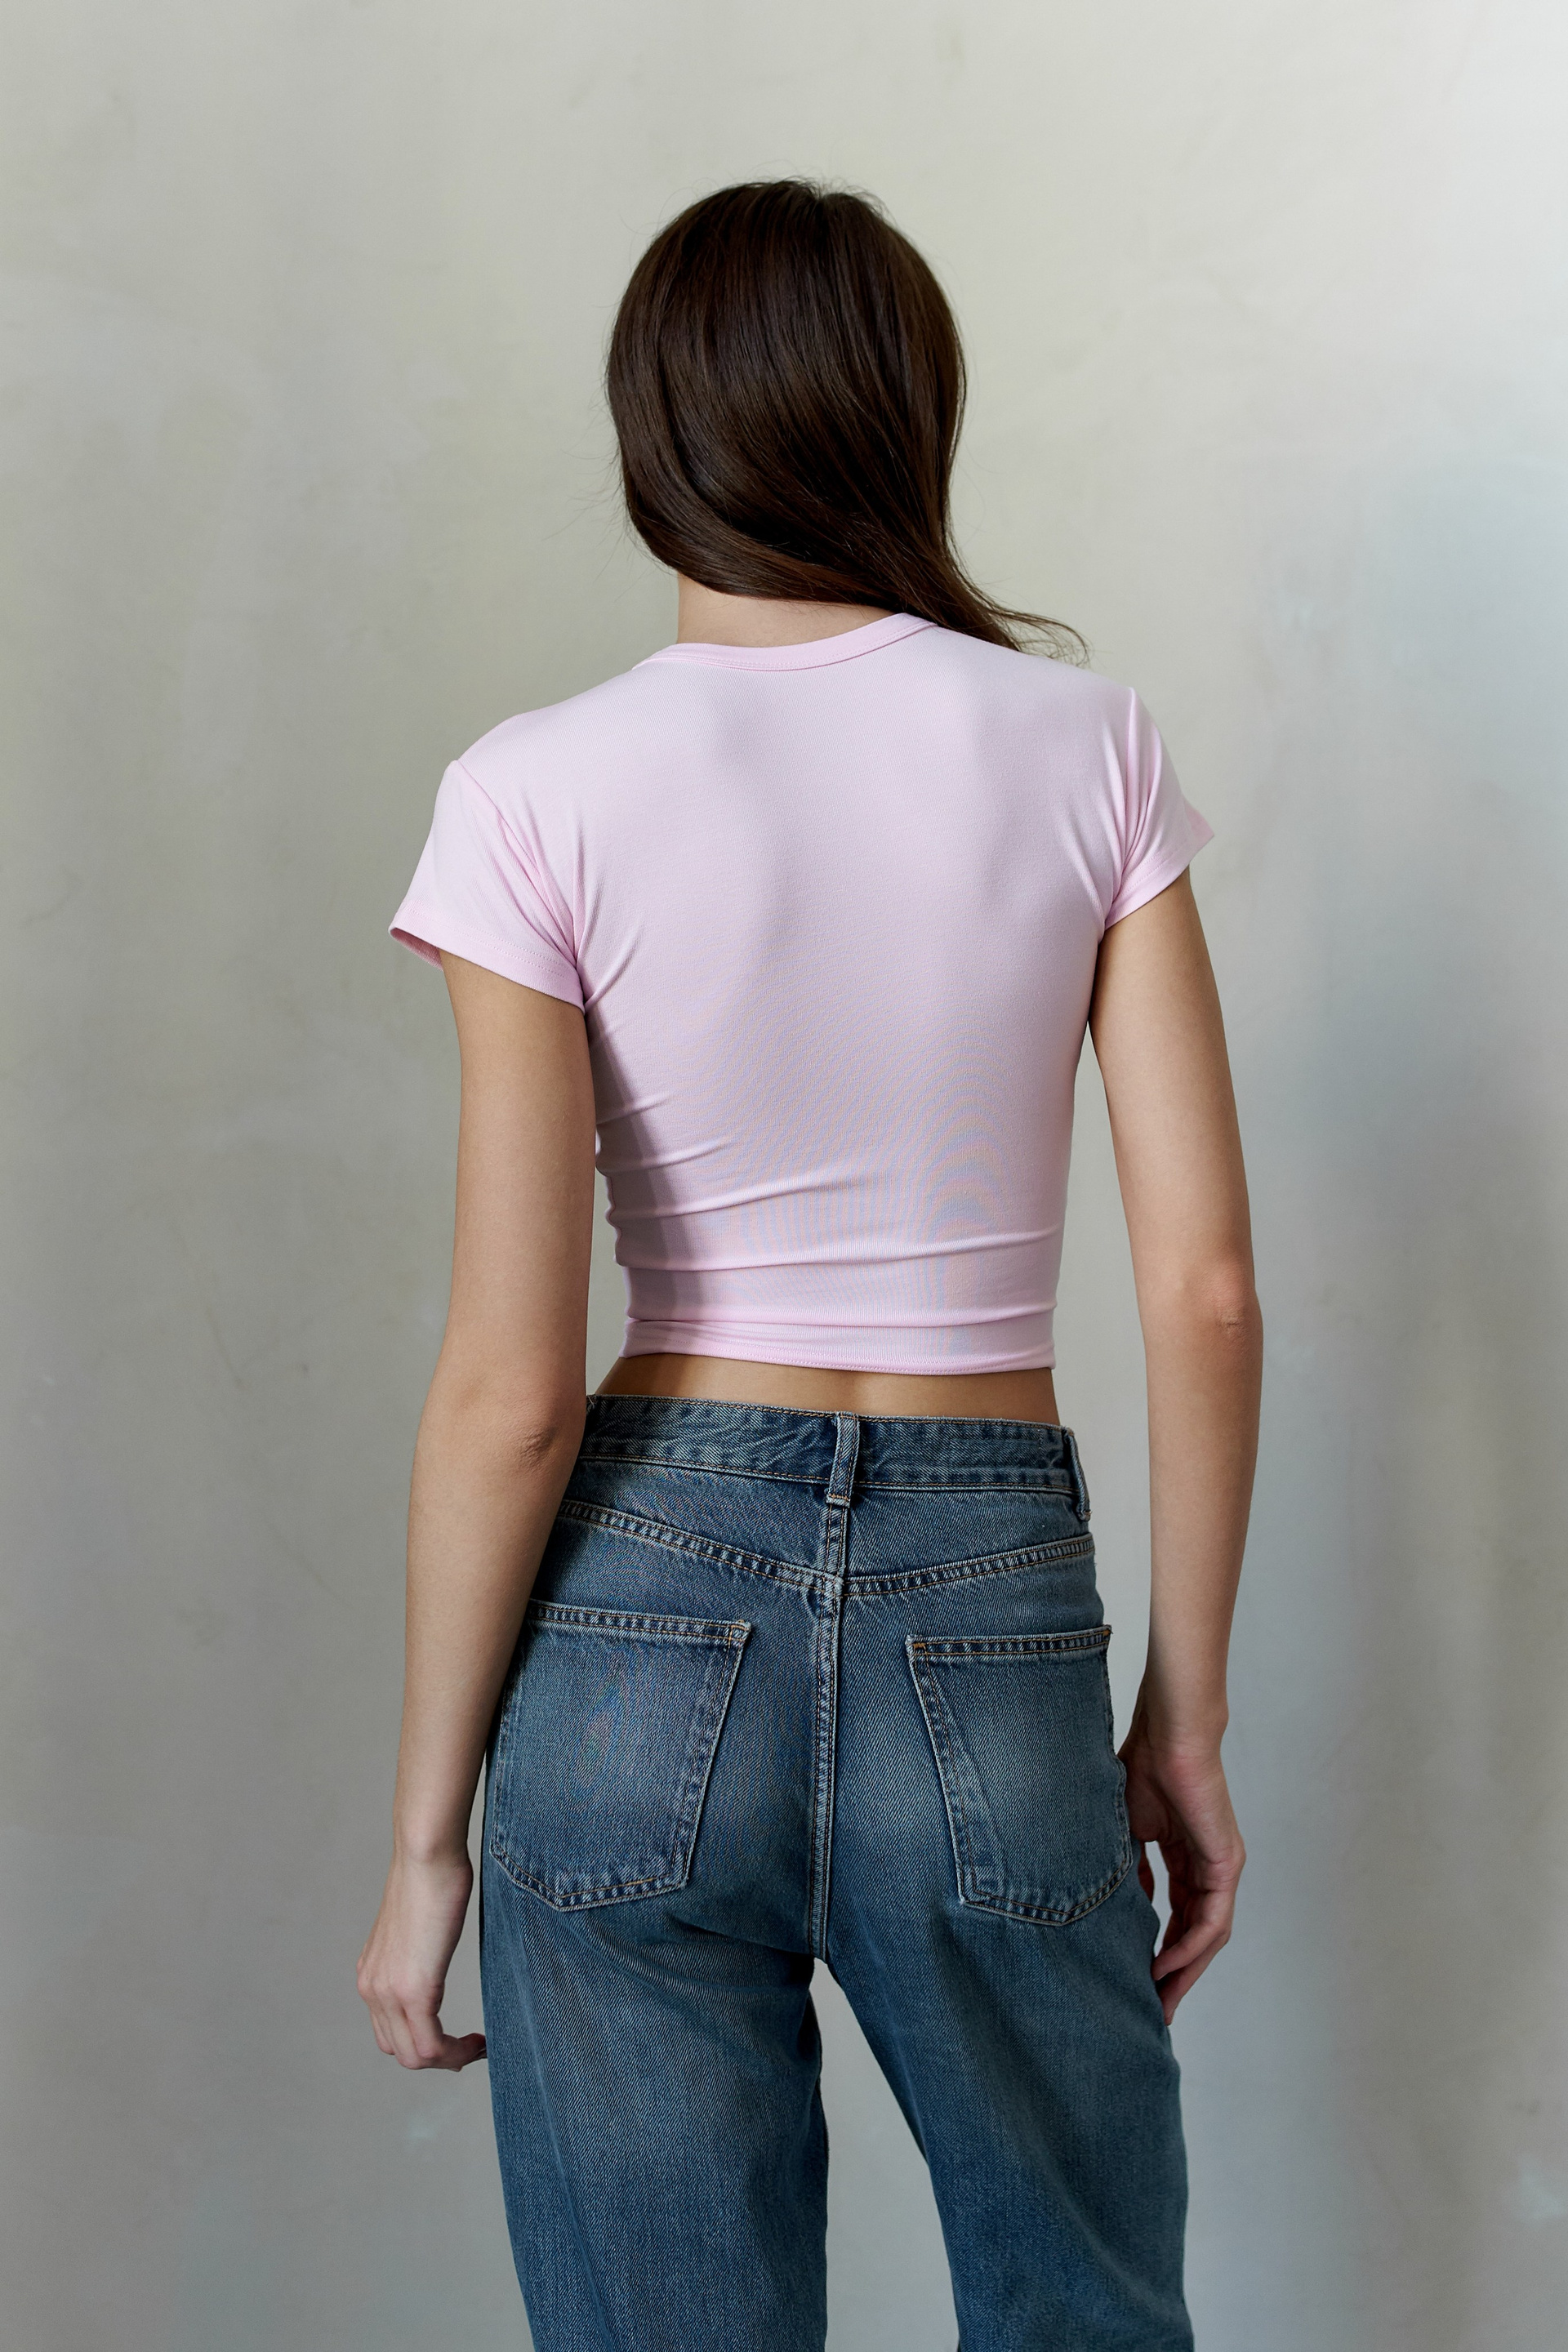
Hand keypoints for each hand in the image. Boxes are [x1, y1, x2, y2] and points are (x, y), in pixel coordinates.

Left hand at [356, 1850, 487, 2070]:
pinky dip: (457, 2054)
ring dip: (450, 2060)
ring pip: (414, 2057)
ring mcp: (388, 1992)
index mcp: (372, 1974)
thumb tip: (434, 1947)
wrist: (426, 1853)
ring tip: (479, 2045)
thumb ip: (419, 1946)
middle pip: (400, 2051)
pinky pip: (431, 2047)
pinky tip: (480, 2042)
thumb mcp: (419, 1922)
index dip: (427, 2041)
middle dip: (439, 2057)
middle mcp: (372, 1989)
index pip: (390, 2032)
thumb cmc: (432, 1873)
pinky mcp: (414, 1990)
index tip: (460, 2035)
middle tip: (474, 2045)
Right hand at [1119, 1711, 1244, 2024]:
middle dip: (1175, 1975)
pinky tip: (1165, 1967)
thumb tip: (1119, 1909)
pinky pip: (1212, 1920)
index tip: (1138, 1980)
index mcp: (1186, 1857)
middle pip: (1196, 1935)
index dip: (1159, 1950)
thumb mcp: (1127, 1832)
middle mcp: (1209, 1867)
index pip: (1177, 1916)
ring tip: (1160, 2001)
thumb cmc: (1143, 1767)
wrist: (1168, 1735)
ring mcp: (1221, 1867)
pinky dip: (1189, 1947)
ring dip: (1185, 1971)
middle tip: (1154, 2011)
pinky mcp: (1225, 1863)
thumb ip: (1129, 1870)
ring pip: (1207, 1935)